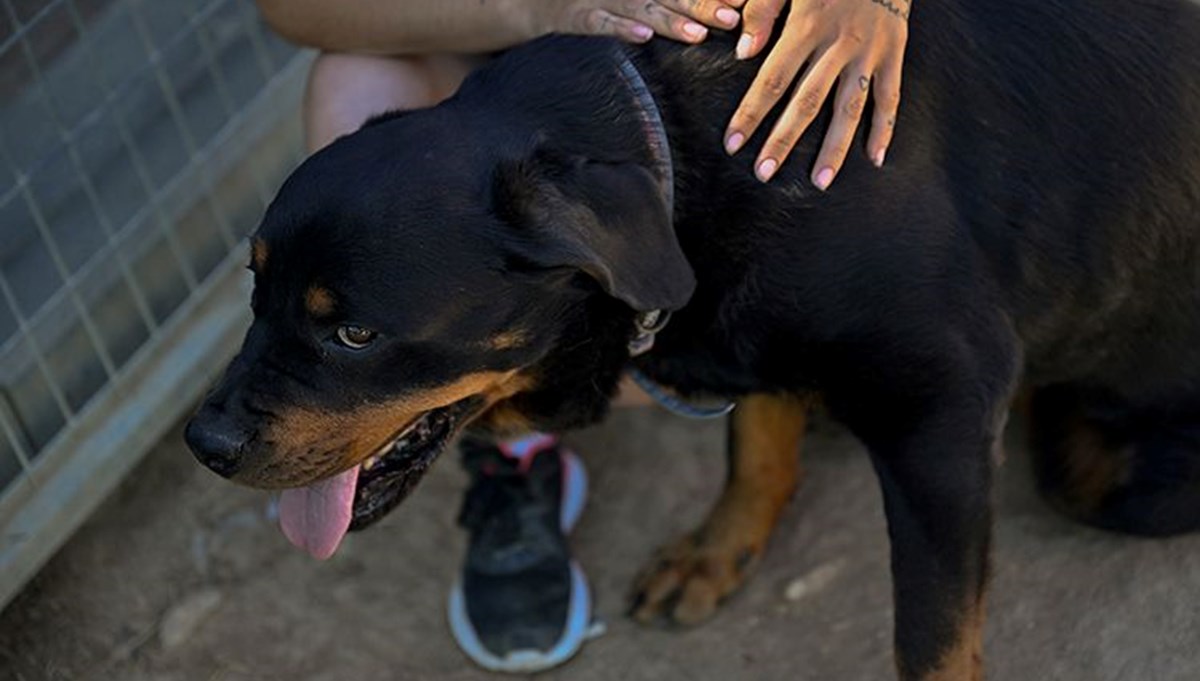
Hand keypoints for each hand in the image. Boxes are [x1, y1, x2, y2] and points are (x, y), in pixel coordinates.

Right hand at [535, 0, 742, 44]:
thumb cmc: (592, 2)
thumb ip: (660, 1)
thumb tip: (702, 18)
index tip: (743, 0)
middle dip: (702, 3)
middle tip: (734, 18)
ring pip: (638, 6)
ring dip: (669, 19)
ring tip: (698, 35)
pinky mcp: (573, 16)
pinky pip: (597, 23)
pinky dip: (619, 29)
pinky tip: (643, 37)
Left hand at [724, 0, 909, 185]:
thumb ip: (762, 10)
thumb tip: (744, 52)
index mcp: (806, 25)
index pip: (772, 79)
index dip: (750, 114)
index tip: (732, 144)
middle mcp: (838, 43)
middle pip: (807, 101)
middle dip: (784, 140)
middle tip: (764, 173)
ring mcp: (869, 52)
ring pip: (849, 107)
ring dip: (834, 147)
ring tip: (820, 182)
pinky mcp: (894, 53)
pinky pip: (890, 96)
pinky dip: (885, 128)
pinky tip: (876, 159)